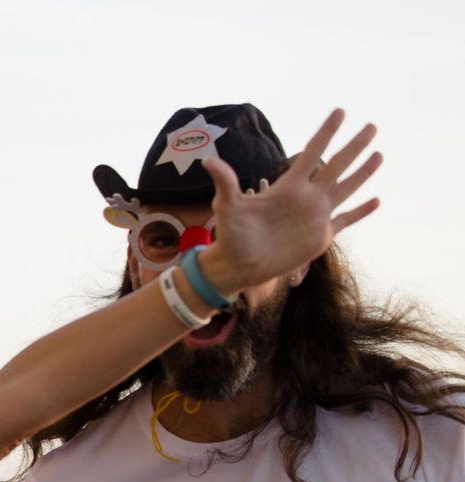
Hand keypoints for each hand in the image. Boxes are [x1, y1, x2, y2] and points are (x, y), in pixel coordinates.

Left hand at [203, 109, 380, 293]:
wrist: (240, 265)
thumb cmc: (232, 236)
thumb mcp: (228, 206)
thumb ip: (225, 182)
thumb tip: (207, 160)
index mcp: (289, 186)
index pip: (312, 152)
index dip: (326, 132)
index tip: (340, 111)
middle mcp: (307, 196)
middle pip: (337, 165)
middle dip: (354, 146)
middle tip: (372, 126)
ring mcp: (316, 215)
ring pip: (347, 188)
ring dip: (363, 172)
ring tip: (380, 154)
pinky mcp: (322, 235)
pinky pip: (348, 220)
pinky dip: (362, 212)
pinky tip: (377, 200)